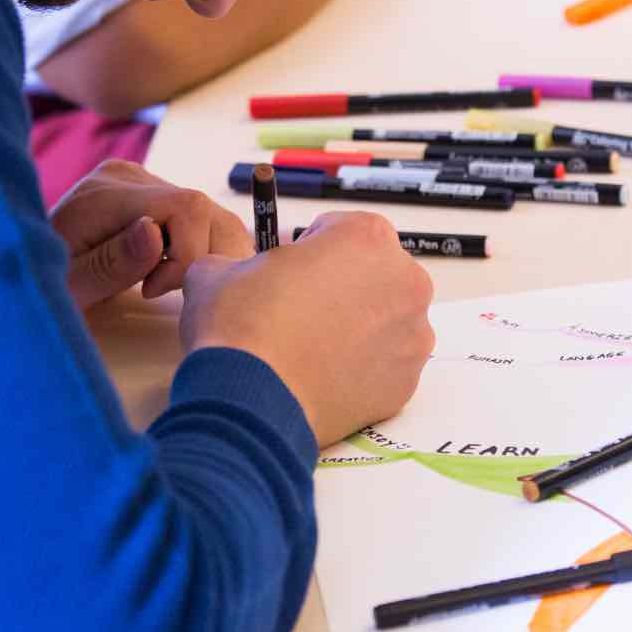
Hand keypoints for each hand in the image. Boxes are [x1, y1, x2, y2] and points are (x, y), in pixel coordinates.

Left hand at [49, 159, 252, 306]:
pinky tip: (167, 270)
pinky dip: (199, 250)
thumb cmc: (45, 286)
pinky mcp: (153, 196)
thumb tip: (154, 232)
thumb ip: (112, 262)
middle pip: (203, 208)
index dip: (187, 255)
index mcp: (107, 192)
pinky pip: (199, 220)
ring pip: (210, 213)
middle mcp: (130, 176)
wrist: (25, 272)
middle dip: (198, 258)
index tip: (151, 290)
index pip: (185, 208)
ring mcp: (144, 183)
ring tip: (163, 280)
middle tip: (157, 288)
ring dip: (204, 255)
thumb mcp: (71, 286)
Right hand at [178, 212, 434, 447]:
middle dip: (343, 289)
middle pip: (373, 275)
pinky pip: (385, 366)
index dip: (311, 252)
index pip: (341, 231)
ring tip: (311, 349)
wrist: (251, 400)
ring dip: (356, 329)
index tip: (293, 274)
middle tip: (302, 313)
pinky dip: (362, 369)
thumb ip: (243, 260)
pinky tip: (324, 376)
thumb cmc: (241, 327)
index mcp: (366, 237)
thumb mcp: (219, 268)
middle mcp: (404, 280)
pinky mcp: (407, 381)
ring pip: (384, 322)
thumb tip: (240, 273)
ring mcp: (412, 334)